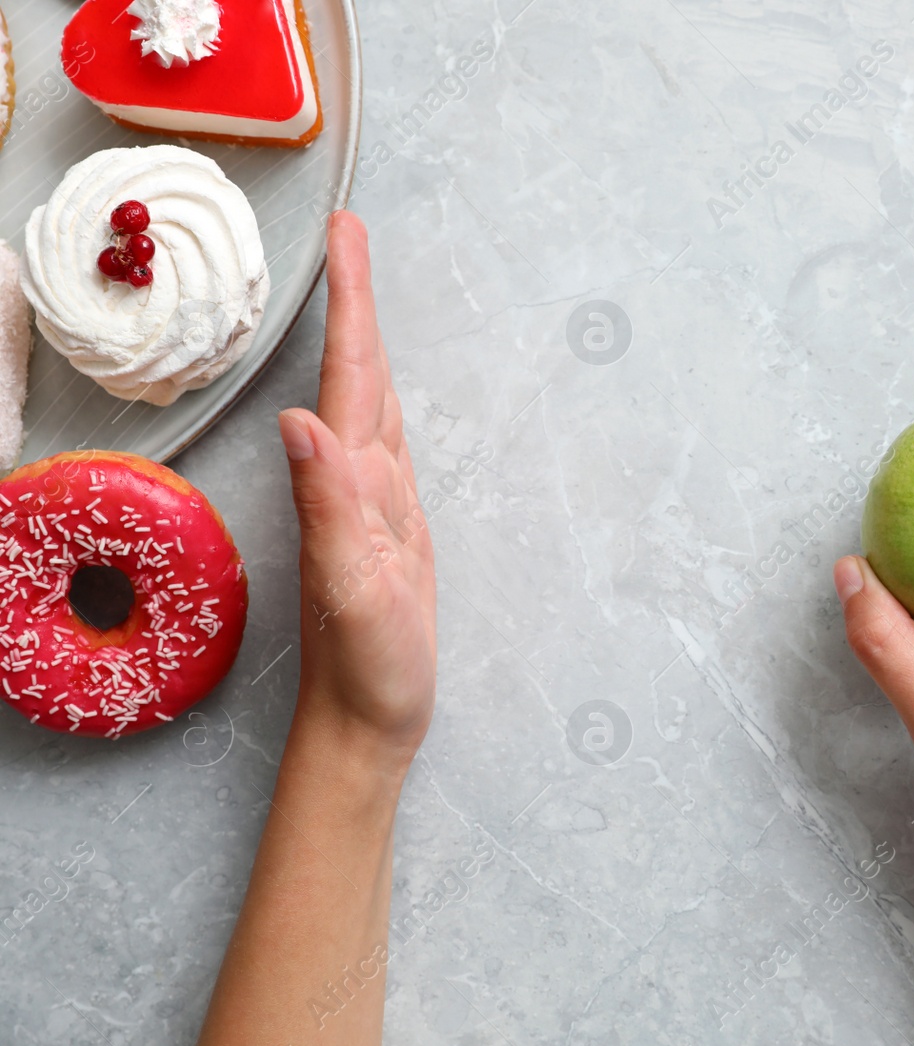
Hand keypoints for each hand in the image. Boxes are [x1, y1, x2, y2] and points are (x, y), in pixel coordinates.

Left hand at [276, 211, 436, 757]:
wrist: (365, 722)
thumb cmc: (364, 666)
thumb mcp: (352, 586)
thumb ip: (328, 506)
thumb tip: (302, 420)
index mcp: (347, 484)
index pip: (351, 375)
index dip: (350, 303)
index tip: (347, 234)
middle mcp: (354, 482)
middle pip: (358, 373)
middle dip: (356, 301)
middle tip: (354, 235)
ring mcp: (371, 504)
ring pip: (372, 403)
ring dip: (368, 343)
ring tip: (365, 291)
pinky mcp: (390, 528)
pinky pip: (391, 444)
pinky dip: (391, 403)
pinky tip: (390, 398)